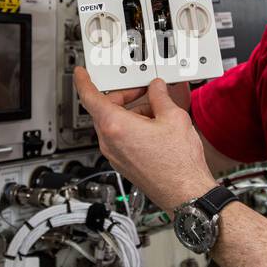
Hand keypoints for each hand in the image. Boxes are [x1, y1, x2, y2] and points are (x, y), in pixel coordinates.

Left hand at [73, 66, 215, 211]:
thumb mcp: (173, 118)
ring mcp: (115, 155)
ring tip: (156, 112)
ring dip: (130, 113)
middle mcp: (110, 142)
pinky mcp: (123, 163)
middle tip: (140, 89)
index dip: (84, 82)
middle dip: (122, 97)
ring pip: (114, 124)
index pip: (90, 97)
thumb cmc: (178, 164)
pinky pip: (120, 138)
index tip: (81, 74)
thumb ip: (160, 97)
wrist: (184, 192)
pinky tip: (154, 127)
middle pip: (105, 110)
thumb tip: (156, 88)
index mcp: (115, 126)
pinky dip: (132, 127)